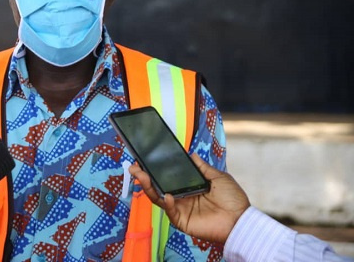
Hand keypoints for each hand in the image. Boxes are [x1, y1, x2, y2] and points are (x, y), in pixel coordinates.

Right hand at [129, 153, 249, 243]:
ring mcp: (180, 209)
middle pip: (158, 187)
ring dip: (148, 187)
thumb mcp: (218, 177)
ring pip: (159, 198)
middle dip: (144, 177)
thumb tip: (191, 154)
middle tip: (133, 167)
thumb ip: (202, 167)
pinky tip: (168, 195)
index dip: (156, 169)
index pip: (167, 177)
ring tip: (140, 175)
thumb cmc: (232, 199)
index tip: (145, 159)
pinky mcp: (182, 220)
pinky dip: (167, 202)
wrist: (241, 219)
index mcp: (188, 186)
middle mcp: (181, 197)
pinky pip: (170, 211)